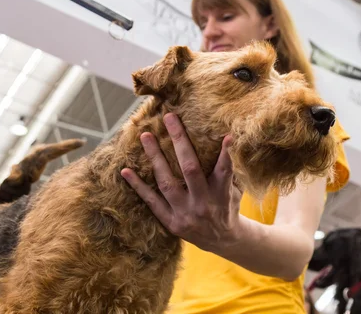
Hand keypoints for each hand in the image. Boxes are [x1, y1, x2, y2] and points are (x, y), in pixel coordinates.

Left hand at [121, 113, 243, 252]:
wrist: (222, 241)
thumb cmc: (227, 206)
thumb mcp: (234, 189)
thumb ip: (227, 168)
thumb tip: (227, 138)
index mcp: (222, 194)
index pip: (224, 170)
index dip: (225, 154)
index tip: (226, 136)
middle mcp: (203, 203)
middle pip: (190, 169)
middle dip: (180, 142)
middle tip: (170, 119)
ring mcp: (185, 214)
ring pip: (167, 182)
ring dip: (155, 157)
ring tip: (146, 136)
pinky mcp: (171, 222)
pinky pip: (151, 202)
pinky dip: (138, 186)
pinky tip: (126, 171)